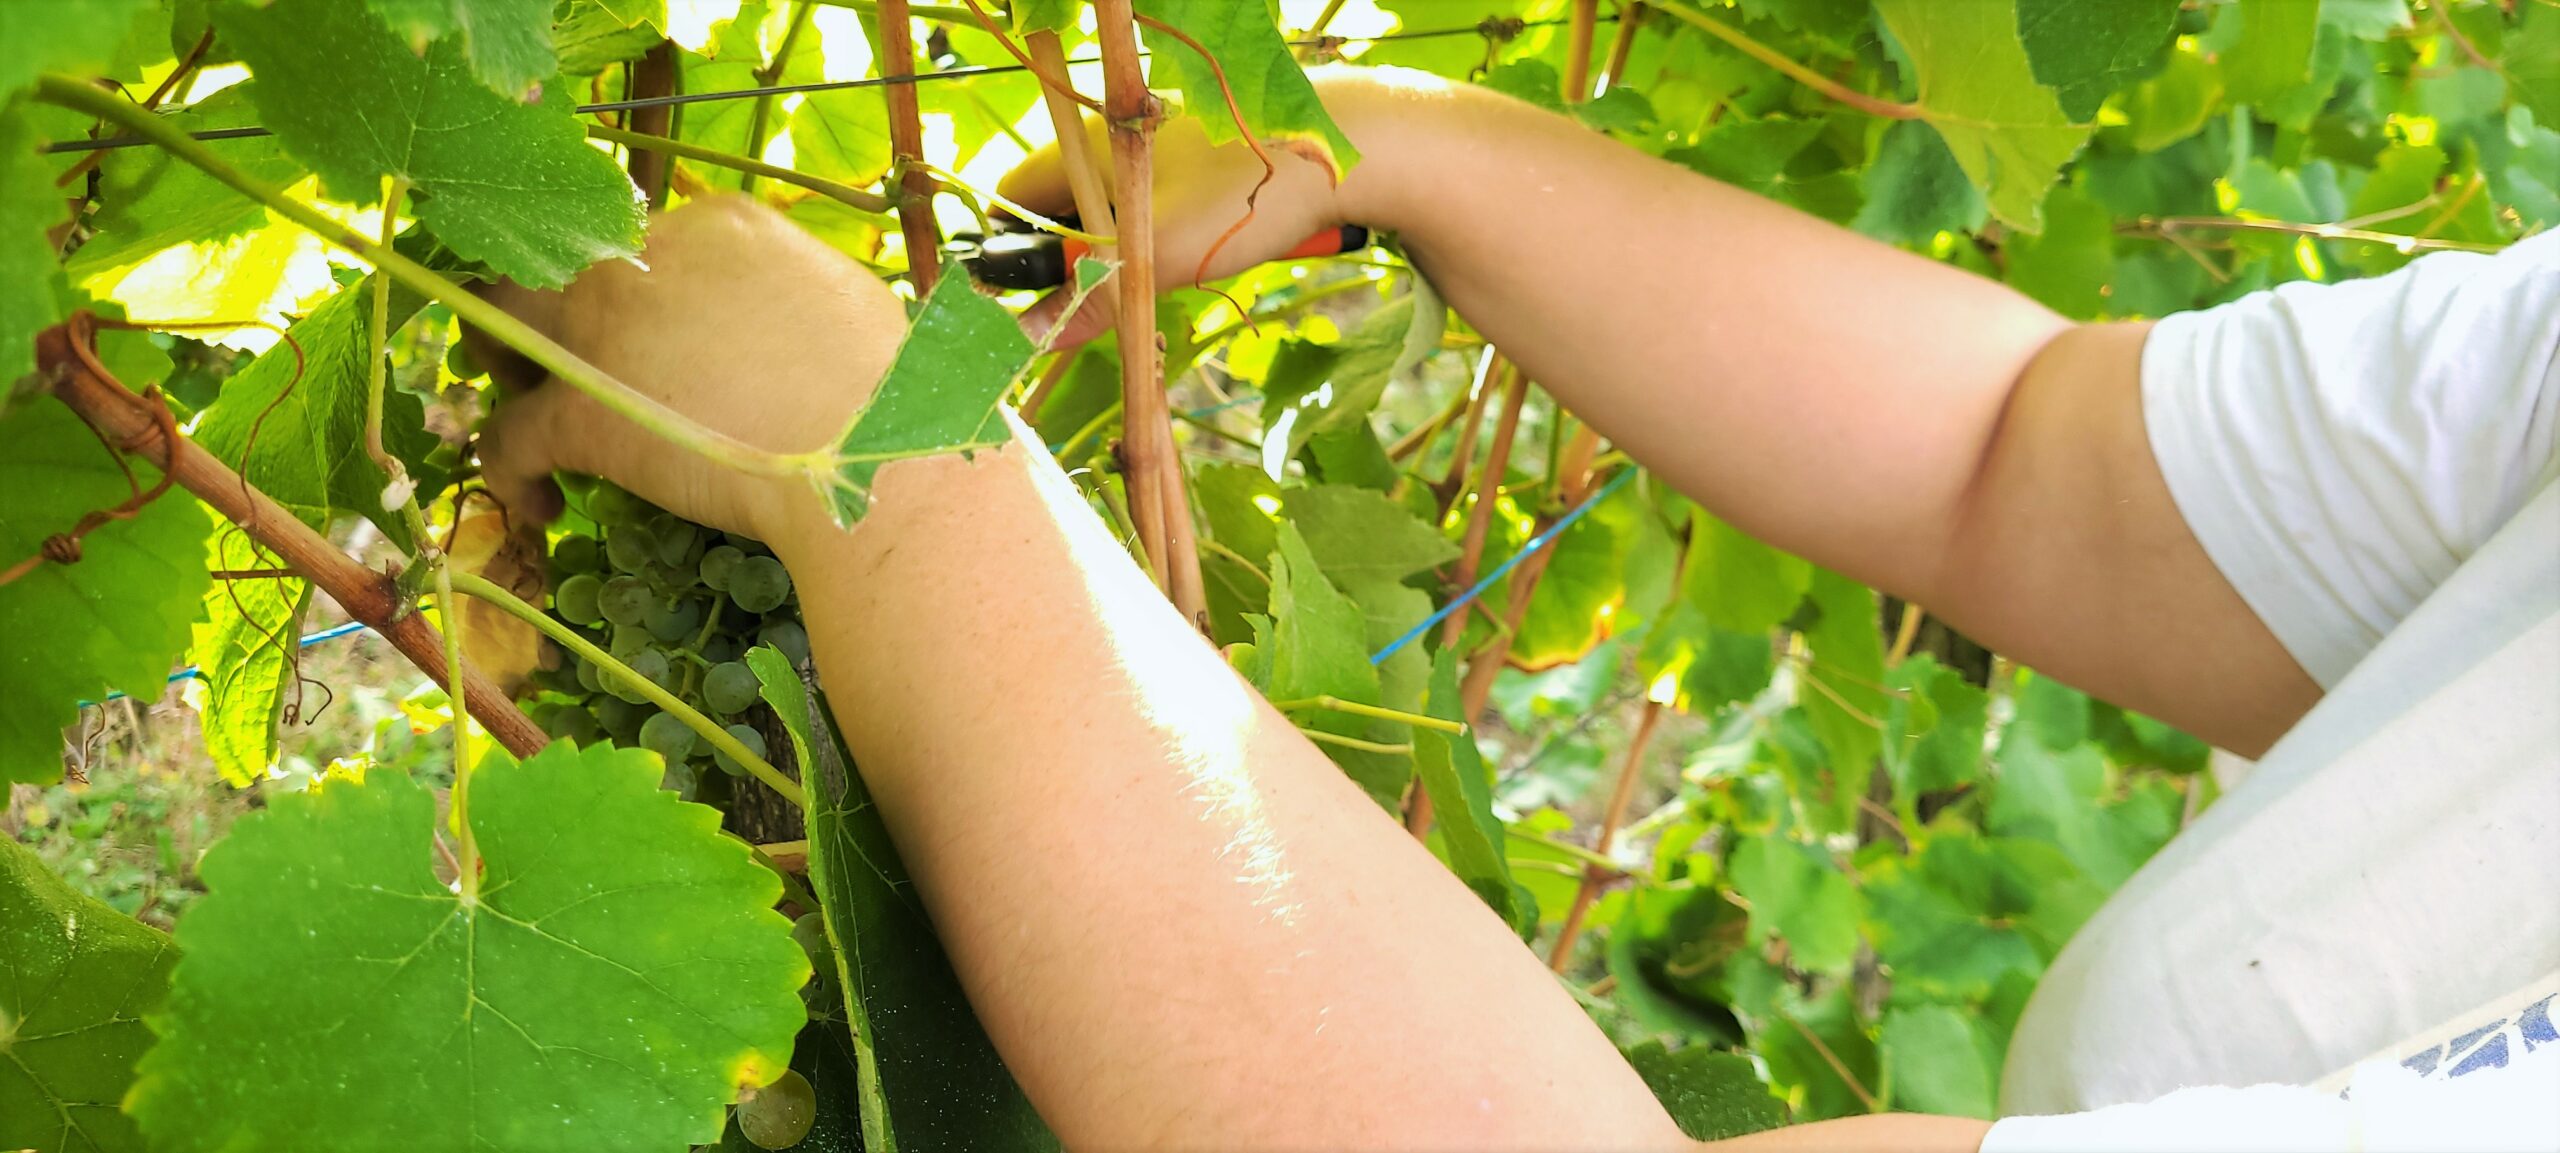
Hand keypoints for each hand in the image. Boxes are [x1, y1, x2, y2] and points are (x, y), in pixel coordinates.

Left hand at [467, 196, 906, 541]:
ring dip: (504, 365)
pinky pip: (508, 438)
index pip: (634, 237)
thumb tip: (788, 316)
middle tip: (552, 355)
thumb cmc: (888, 385)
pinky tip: (540, 506)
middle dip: (539, 304)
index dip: (625, 284)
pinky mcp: (581, 415)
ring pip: (500, 325)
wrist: (872, 453)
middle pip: (549, 260)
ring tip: (524, 408)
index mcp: (715, 225)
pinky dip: (509, 472)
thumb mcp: (841, 298)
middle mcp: (642, 259)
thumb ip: (788, 289)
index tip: (635, 327)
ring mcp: (602, 333)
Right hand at [998, 66, 1384, 344]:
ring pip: (1116, 220)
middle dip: (1074, 265)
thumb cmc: (1239, 197)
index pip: (1012, 196)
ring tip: (1150, 289)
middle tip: (1093, 308)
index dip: (1008, 251)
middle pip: (1063, 212)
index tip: (1026, 302)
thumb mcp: (1154, 260)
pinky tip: (1199, 262)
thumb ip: (1088, 299)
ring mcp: (1160, 154)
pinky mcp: (1203, 172)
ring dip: (1124, 263)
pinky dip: (1168, 247)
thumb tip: (1027, 336)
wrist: (1344, 155)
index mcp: (1087, 148)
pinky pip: (1162, 217)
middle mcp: (1115, 143)